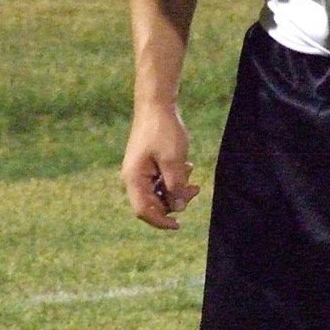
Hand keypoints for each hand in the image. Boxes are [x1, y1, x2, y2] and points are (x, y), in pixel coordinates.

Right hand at [121, 105, 199, 230]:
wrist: (156, 104)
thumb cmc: (163, 130)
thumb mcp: (173, 160)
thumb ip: (176, 186)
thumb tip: (179, 209)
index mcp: (134, 178)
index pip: (144, 211)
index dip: (161, 221)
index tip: (179, 225)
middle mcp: (134, 178)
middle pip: (154, 203)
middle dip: (176, 200)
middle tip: (195, 189)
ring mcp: (140, 171)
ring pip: (160, 191)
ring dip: (178, 187)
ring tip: (190, 169)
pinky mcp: (148, 165)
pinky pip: (161, 180)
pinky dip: (175, 177)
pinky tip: (186, 165)